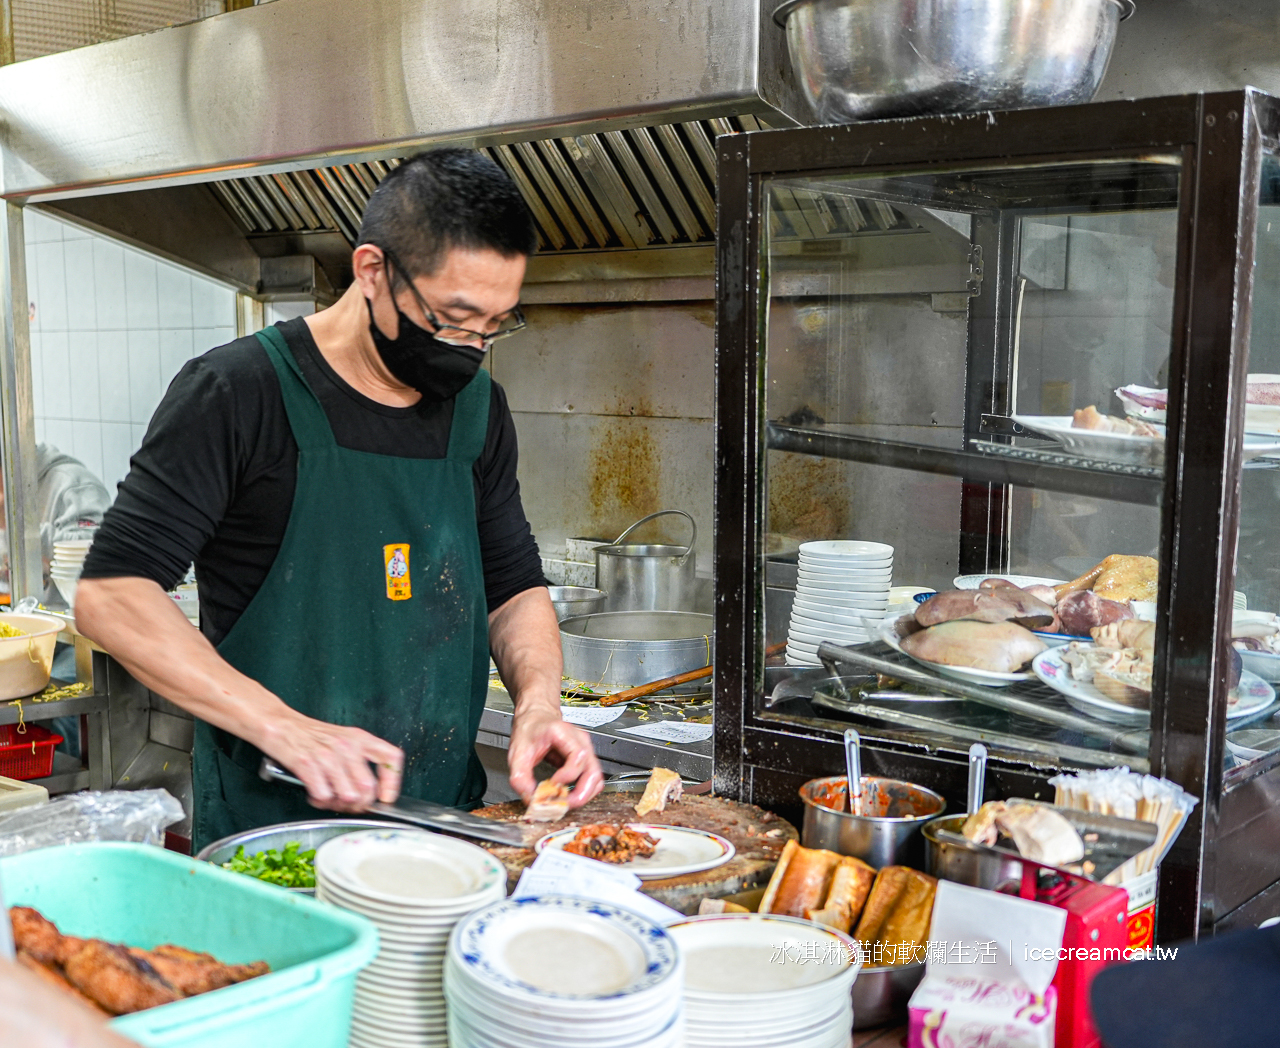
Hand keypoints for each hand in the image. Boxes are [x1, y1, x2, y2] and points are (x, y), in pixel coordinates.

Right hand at [258, 710, 402, 812]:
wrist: (279, 723)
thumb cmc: (310, 734)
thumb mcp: (343, 739)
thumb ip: (358, 761)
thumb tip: (370, 792)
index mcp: (360, 738)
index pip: (391, 758)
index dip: (393, 782)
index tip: (387, 797)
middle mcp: (347, 745)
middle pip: (368, 787)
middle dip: (359, 804)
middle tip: (349, 805)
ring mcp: (328, 754)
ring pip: (348, 795)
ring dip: (337, 804)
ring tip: (329, 797)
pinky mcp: (307, 763)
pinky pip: (323, 794)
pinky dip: (319, 800)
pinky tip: (315, 793)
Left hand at [507, 708, 603, 808]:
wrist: (536, 717)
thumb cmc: (529, 729)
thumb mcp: (517, 752)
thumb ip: (520, 778)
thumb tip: (531, 799)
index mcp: (563, 733)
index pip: (577, 757)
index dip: (566, 776)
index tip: (551, 785)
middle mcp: (580, 741)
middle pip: (593, 771)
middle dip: (580, 793)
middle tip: (563, 804)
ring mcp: (585, 749)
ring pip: (596, 778)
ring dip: (584, 795)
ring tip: (565, 802)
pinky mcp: (585, 759)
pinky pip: (592, 779)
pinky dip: (583, 791)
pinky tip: (568, 795)